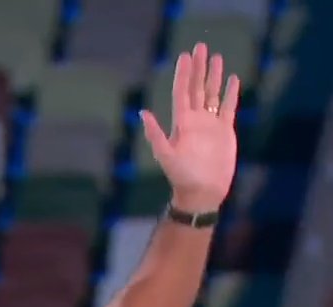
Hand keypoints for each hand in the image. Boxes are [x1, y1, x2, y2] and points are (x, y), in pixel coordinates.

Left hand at [142, 44, 240, 212]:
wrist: (202, 191)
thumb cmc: (182, 176)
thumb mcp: (166, 155)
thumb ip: (155, 134)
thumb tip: (142, 113)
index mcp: (182, 122)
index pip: (182, 92)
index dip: (184, 73)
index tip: (185, 56)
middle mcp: (195, 120)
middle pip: (197, 87)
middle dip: (198, 68)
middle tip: (200, 47)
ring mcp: (210, 124)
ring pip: (212, 94)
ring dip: (214, 76)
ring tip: (217, 57)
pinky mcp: (224, 130)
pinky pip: (227, 107)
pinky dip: (230, 93)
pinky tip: (232, 80)